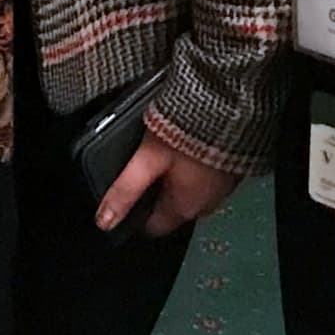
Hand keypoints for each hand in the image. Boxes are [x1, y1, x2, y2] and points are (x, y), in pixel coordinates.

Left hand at [96, 133, 240, 237]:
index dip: (136, 213)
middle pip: (171, 208)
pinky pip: (206, 176)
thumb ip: (125, 190)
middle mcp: (206, 205)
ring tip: (164, 151)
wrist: (231, 107)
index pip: (154, 227)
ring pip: (189, 191)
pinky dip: (194, 166)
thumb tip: (103, 221)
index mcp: (185, 208)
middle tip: (143, 164)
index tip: (125, 194)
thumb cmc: (188, 134)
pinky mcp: (231, 170)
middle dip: (156, 192)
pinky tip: (185, 146)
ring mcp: (221, 189)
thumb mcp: (148, 160)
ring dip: (176, 177)